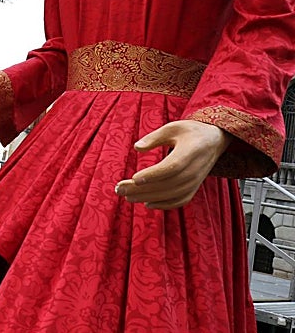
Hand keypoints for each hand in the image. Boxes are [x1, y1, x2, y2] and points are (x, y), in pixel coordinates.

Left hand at [115, 120, 230, 209]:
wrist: (214, 140)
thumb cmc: (189, 132)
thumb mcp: (172, 128)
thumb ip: (154, 137)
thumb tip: (136, 147)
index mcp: (191, 151)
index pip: (172, 167)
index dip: (154, 174)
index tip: (134, 178)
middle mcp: (195, 169)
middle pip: (168, 184)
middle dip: (142, 189)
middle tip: (118, 189)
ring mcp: (196, 181)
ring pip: (172, 194)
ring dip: (148, 197)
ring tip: (126, 196)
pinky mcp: (195, 188)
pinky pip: (180, 200)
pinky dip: (164, 204)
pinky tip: (146, 203)